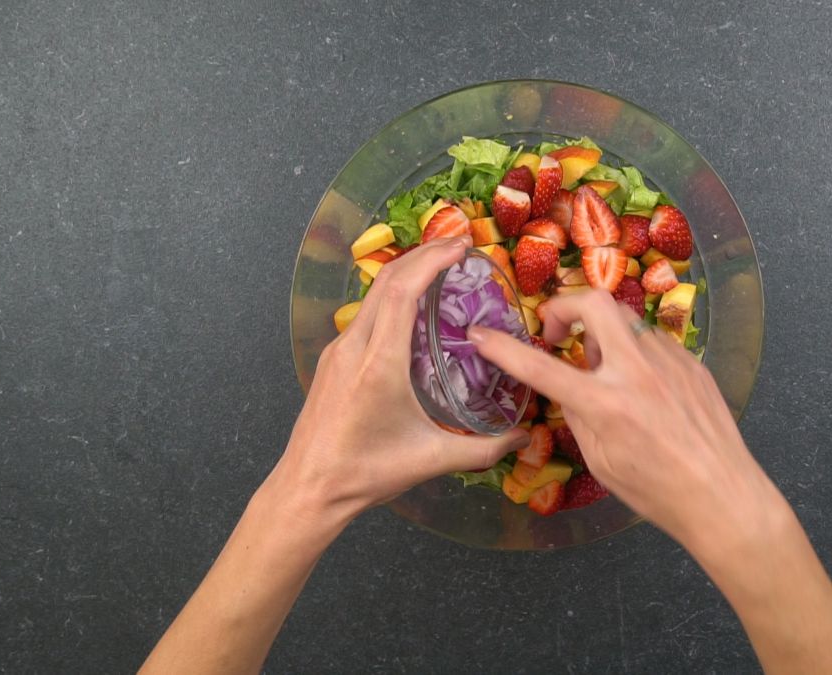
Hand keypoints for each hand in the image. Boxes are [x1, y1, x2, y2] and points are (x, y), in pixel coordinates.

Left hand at [261, 236, 527, 542]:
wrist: (308, 490)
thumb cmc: (364, 474)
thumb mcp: (430, 460)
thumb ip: (482, 449)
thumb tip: (523, 438)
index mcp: (378, 363)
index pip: (402, 293)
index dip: (431, 262)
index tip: (460, 246)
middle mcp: (353, 347)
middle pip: (386, 282)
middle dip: (422, 256)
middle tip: (457, 246)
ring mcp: (338, 351)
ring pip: (372, 296)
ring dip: (404, 274)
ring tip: (437, 268)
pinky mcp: (332, 361)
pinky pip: (364, 315)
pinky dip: (391, 297)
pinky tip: (410, 308)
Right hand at [468, 290, 776, 544]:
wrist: (721, 495)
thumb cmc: (656, 490)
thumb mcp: (600, 460)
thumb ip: (577, 414)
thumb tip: (567, 386)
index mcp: (605, 403)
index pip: (540, 366)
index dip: (503, 348)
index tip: (481, 334)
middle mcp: (637, 371)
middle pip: (594, 302)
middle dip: (565, 305)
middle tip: (557, 330)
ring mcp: (669, 361)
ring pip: (626, 324)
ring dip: (605, 338)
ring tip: (606, 373)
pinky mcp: (692, 362)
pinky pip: (653, 344)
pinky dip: (636, 356)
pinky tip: (644, 389)